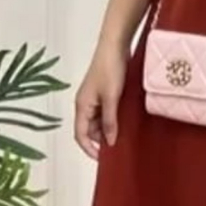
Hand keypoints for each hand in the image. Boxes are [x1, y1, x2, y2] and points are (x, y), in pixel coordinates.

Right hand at [74, 40, 127, 159]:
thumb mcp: (111, 98)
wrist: (114, 46)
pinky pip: (105, 112)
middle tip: (118, 147)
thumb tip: (109, 142)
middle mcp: (85, 104)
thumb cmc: (110, 68)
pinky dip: (113, 119)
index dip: (89, 149)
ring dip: (109, 129)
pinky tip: (125, 121)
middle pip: (90, 130)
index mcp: (81, 106)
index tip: (103, 159)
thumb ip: (110, 121)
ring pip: (99, 121)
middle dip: (101, 140)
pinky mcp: (103, 93)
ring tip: (124, 135)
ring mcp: (94, 98)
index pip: (80, 135)